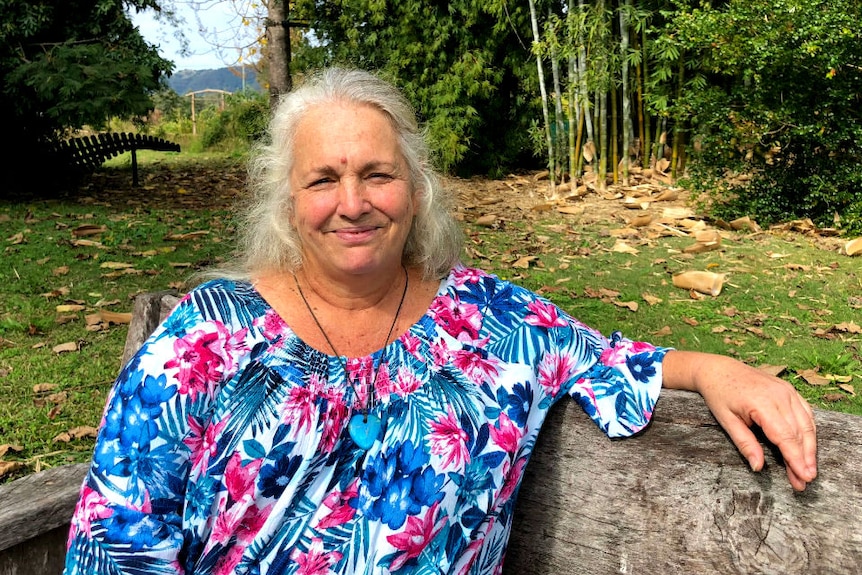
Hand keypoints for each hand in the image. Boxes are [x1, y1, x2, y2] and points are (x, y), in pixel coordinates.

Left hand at [662, 350, 817, 490]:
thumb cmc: (719, 394)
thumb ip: (745, 443)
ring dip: (810, 448)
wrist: (718, 369)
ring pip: (807, 424)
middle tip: (805, 481)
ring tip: (808, 469)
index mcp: (762, 403)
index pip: (785, 436)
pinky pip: (806, 413)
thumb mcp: (726, 421)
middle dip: (804, 459)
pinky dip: (809, 431)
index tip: (804, 477)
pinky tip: (808, 447)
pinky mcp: (789, 390)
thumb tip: (758, 467)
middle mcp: (780, 395)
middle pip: (799, 433)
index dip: (796, 459)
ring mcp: (787, 391)